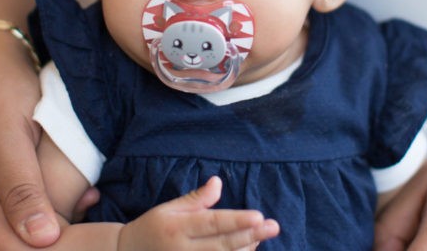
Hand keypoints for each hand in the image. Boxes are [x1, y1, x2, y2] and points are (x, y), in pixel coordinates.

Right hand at [0, 36, 60, 248]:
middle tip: (52, 247)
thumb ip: (20, 188)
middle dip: (7, 250)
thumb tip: (42, 239)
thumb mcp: (6, 136)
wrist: (5, 54)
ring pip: (0, 231)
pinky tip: (84, 201)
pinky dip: (49, 210)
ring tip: (74, 228)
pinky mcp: (5, 181)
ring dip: (34, 232)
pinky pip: (23, 207)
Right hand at [118, 176, 279, 250]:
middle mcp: (183, 250)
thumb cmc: (152, 227)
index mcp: (178, 227)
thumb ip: (197, 198)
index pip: (212, 223)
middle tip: (274, 225)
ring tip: (262, 237)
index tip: (259, 215)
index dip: (236, 220)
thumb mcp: (170, 207)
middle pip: (223, 245)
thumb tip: (218, 182)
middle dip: (251, 235)